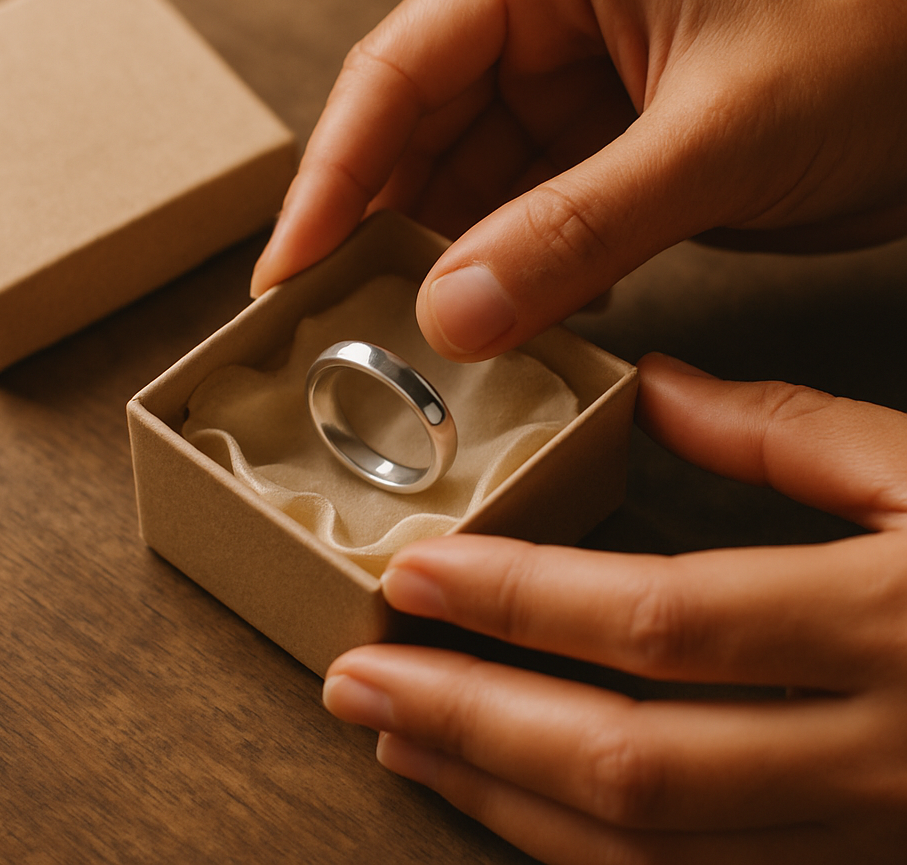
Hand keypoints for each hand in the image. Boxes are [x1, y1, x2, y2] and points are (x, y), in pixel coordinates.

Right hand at [251, 0, 906, 360]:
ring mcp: (570, 99)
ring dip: (447, 269)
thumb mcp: (714, 138)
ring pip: (466, 193)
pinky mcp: (600, 162)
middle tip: (340, 328)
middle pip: (415, 138)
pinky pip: (523, 227)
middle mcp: (542, 27)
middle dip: (380, 234)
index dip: (331, 176)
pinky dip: (512, 280)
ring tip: (422, 345)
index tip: (289, 271)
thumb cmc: (871, 54)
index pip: (395, 71)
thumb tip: (449, 313)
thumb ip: (577, 228)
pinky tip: (514, 326)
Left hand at [323, 353, 906, 863]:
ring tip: (395, 743)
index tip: (409, 572)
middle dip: (472, 723)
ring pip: (648, 854)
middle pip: (629, 762)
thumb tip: (654, 388)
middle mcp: (875, 756)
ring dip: (501, 799)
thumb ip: (789, 430)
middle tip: (353, 681)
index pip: (658, 623)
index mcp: (892, 622)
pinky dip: (579, 856)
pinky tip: (503, 803)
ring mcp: (871, 842)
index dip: (520, 601)